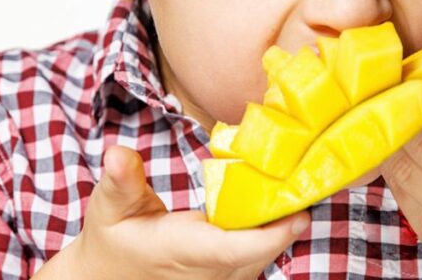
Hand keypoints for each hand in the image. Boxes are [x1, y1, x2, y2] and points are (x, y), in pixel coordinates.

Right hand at [33, 145, 309, 279]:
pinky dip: (274, 230)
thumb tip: (118, 153)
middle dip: (288, 220)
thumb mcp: (109, 207)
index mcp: (182, 251)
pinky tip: (284, 198)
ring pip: (265, 256)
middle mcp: (207, 272)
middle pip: (261, 252)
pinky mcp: (229, 274)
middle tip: (312, 177)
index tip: (299, 215)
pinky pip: (260, 254)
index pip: (231, 250)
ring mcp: (220, 278)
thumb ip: (120, 180)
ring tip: (303, 182)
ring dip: (284, 223)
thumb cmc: (115, 238)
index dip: (269, 237)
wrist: (111, 276)